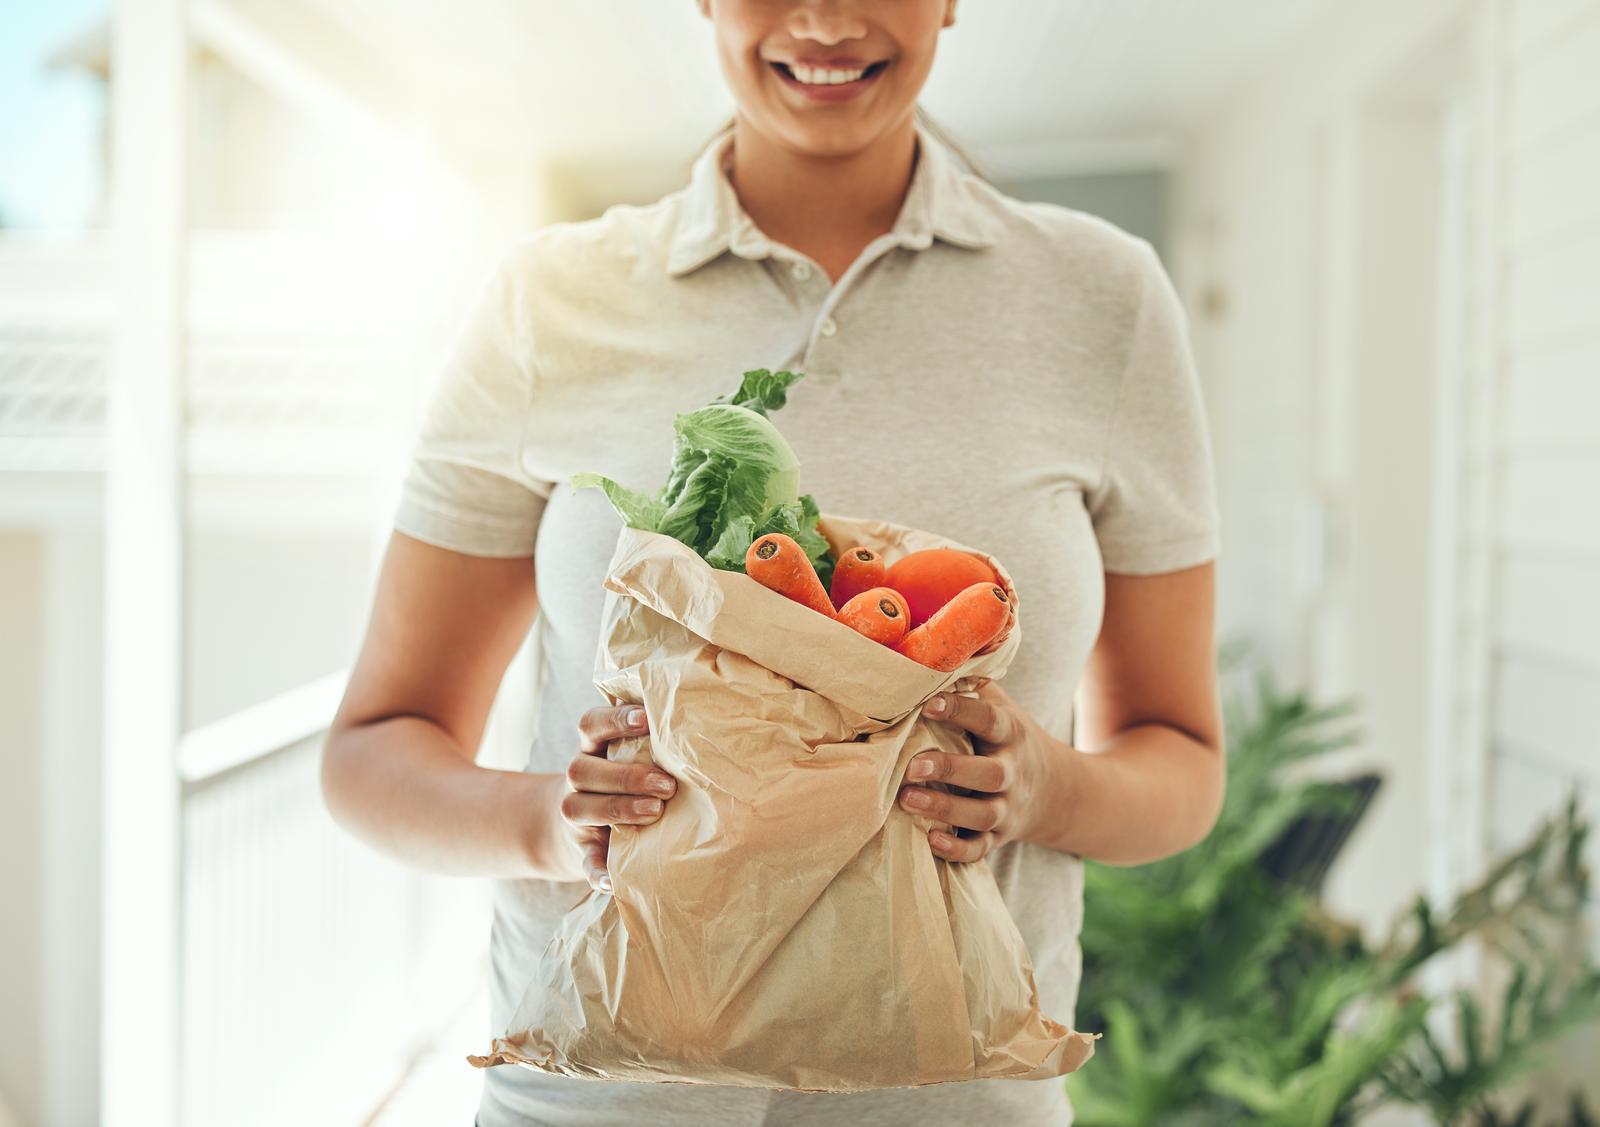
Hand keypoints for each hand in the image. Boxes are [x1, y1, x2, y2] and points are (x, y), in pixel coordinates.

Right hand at [558, 703, 676, 891]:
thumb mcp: (631, 756)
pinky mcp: (581, 849)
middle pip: (582, 769)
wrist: (585, 827)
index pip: (591, 724)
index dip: (614, 720)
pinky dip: (597, 871)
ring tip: (655, 812)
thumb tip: (702, 732)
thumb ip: (652, 744)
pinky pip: (584, 861)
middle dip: (627, 775)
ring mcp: (575, 813)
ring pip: (578, 807)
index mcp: (592, 748)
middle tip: (667, 785)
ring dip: (618, 809)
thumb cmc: (627, 780)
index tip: (646, 720)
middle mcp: (578, 776)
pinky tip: (613, 879)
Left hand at [897, 680, 1071, 862]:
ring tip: (907, 800)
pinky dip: (957, 850)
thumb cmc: (1007, 737)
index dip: (961, 710)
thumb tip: (927, 658)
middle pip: (990, 775)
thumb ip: (971, 687)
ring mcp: (1007, 808)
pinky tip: (930, 840)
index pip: (989, 720)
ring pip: (982, 815)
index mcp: (1010, 733)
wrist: (1056, 790)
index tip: (930, 703)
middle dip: (952, 770)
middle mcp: (1012, 772)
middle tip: (913, 765)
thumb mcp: (1000, 706)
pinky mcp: (998, 837)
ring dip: (946, 810)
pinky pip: (980, 849)